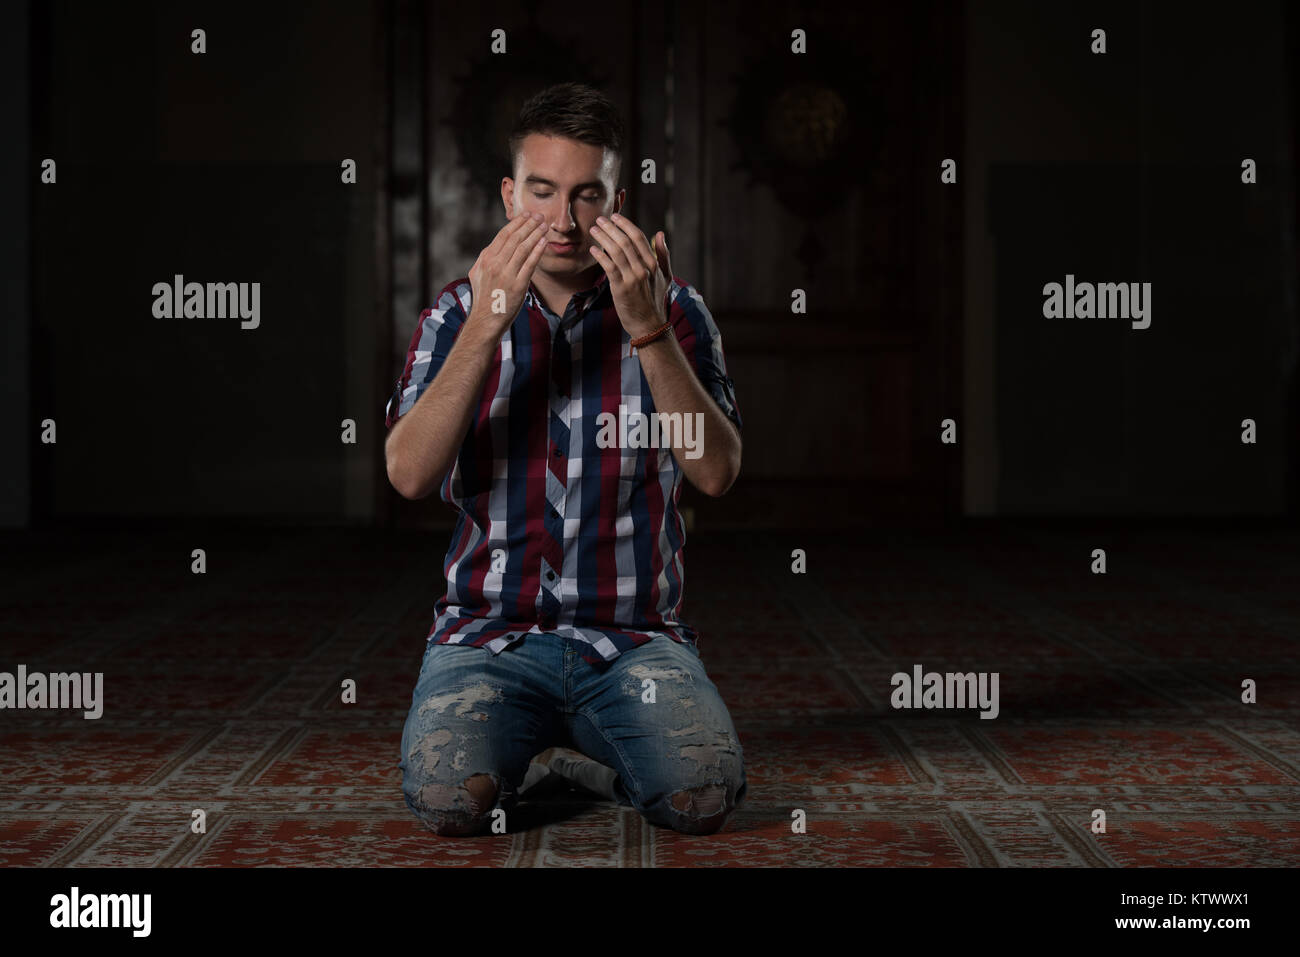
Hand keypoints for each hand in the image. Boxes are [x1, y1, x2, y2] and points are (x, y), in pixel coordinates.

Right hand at [466, 211, 548, 335]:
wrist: (485, 320)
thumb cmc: (484, 298)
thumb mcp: (477, 274)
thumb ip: (485, 259)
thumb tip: (494, 246)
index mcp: (486, 259)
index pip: (503, 235)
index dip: (517, 223)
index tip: (527, 215)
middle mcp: (495, 264)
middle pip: (515, 238)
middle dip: (529, 224)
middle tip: (540, 216)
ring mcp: (506, 274)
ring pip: (523, 248)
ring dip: (535, 234)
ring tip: (544, 225)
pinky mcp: (518, 285)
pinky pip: (530, 264)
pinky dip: (537, 251)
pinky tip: (544, 241)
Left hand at [588, 213, 671, 338]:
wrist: (649, 325)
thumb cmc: (656, 300)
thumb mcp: (665, 276)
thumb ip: (663, 254)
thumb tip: (660, 233)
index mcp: (654, 264)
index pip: (638, 237)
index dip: (625, 224)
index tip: (615, 217)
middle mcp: (644, 269)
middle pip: (625, 241)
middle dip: (611, 228)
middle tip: (600, 220)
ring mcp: (632, 279)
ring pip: (616, 251)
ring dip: (603, 238)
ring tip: (593, 230)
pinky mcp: (621, 289)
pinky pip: (609, 267)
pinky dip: (600, 256)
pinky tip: (593, 249)